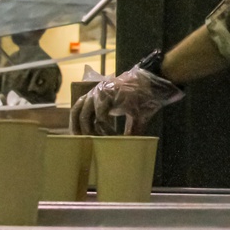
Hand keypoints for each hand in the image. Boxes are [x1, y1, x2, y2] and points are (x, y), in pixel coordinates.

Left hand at [70, 63, 184, 135]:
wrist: (153, 82)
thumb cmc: (143, 98)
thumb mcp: (133, 116)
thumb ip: (128, 130)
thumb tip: (128, 146)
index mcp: (97, 97)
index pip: (78, 111)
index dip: (78, 127)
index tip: (83, 142)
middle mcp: (95, 93)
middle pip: (76, 112)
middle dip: (78, 130)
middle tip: (84, 145)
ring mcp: (100, 93)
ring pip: (85, 115)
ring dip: (90, 131)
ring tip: (99, 142)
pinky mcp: (108, 94)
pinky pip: (100, 116)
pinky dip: (105, 128)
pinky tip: (113, 135)